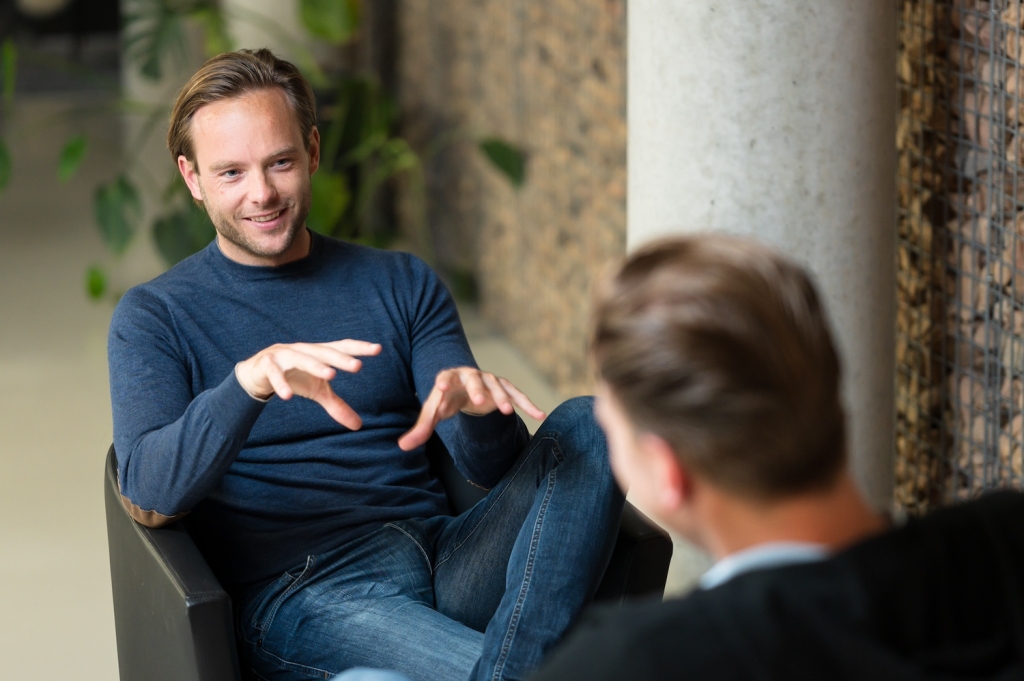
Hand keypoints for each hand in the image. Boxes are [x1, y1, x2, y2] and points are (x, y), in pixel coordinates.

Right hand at [235, 339, 380, 428]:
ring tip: (331, 375)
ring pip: (302, 358)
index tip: (378, 349)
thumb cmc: (294, 377)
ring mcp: (284, 355)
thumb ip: (337, 405)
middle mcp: (304, 350)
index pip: (342, 347)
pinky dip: (281, 384)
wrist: (257, 373)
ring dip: (316, 365)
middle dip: (341, 358)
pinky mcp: (266, 364)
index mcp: (319, 353)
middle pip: (325, 352)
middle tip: (358, 366)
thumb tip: (359, 426)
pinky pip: (275, 373)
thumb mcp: (317, 391)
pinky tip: (289, 396)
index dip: (359, 348)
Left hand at [398, 367, 545, 450]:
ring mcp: (491, 381)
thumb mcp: (434, 413)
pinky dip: (528, 404)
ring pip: (498, 386)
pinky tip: (540, 415)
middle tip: (478, 401)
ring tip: (506, 412)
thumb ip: (421, 429)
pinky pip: (518, 395)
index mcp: (450, 378)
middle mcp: (472, 376)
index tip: (441, 386)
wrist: (466, 390)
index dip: (444, 381)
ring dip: (503, 397)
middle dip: (477, 389)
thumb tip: (402, 447)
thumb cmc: (447, 401)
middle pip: (475, 379)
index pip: (446, 377)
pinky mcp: (505, 388)